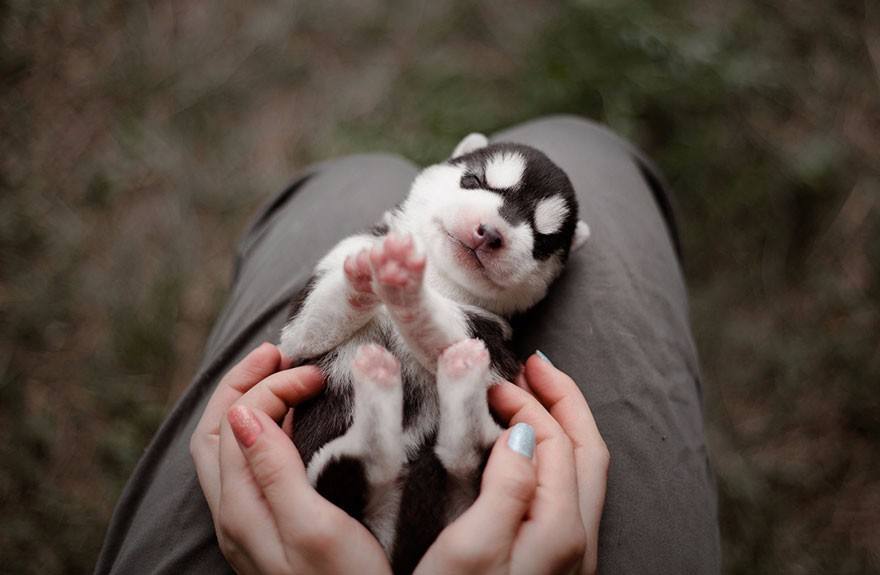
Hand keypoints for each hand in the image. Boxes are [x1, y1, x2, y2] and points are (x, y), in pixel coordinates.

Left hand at [190, 343, 391, 574]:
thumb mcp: (311, 527)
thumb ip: (272, 471)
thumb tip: (243, 412)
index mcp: (240, 506)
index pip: (237, 420)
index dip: (271, 386)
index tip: (317, 374)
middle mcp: (233, 511)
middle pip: (217, 428)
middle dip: (244, 381)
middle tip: (282, 353)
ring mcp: (246, 521)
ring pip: (227, 446)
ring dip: (248, 402)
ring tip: (282, 376)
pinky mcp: (264, 527)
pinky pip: (246, 464)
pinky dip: (261, 429)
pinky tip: (291, 425)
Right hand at [415, 353, 609, 574]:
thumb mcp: (471, 549)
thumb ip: (506, 489)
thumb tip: (522, 434)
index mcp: (561, 529)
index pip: (557, 443)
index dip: (528, 404)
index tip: (491, 384)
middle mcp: (577, 540)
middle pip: (586, 451)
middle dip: (562, 400)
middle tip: (532, 365)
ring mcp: (570, 554)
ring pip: (581, 472)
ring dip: (560, 425)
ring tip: (532, 394)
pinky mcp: (551, 563)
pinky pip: (568, 494)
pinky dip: (551, 456)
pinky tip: (523, 452)